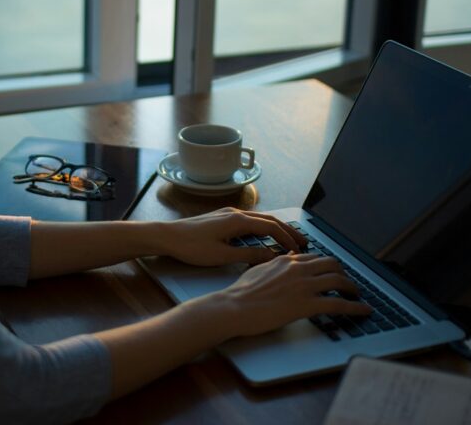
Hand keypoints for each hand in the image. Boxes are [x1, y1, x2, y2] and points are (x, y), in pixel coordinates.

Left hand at [158, 207, 307, 266]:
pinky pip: (249, 220)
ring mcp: (228, 214)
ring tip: (288, 240)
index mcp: (238, 220)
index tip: (299, 250)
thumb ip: (249, 255)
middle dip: (287, 230)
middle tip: (303, 242)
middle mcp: (235, 213)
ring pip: (259, 219)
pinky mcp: (221, 218)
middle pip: (269, 220)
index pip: (271, 227)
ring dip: (275, 228)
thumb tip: (272, 256)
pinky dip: (262, 228)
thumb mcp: (222, 255)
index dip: (287, 238)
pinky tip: (264, 237)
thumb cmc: (191, 246)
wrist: (167, 236)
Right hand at [214, 253, 371, 336]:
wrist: (235, 307)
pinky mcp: (307, 304)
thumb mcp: (258, 269)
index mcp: (286, 261)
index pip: (315, 258)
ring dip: (353, 289)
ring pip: (339, 281)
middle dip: (344, 273)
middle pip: (332, 265)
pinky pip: (339, 304)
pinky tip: (364, 311)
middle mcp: (298, 269)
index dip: (327, 265)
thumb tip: (286, 258)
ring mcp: (304, 286)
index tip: (332, 272)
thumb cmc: (241, 292)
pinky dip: (356, 307)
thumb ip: (275, 263)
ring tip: (358, 296)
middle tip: (347, 283)